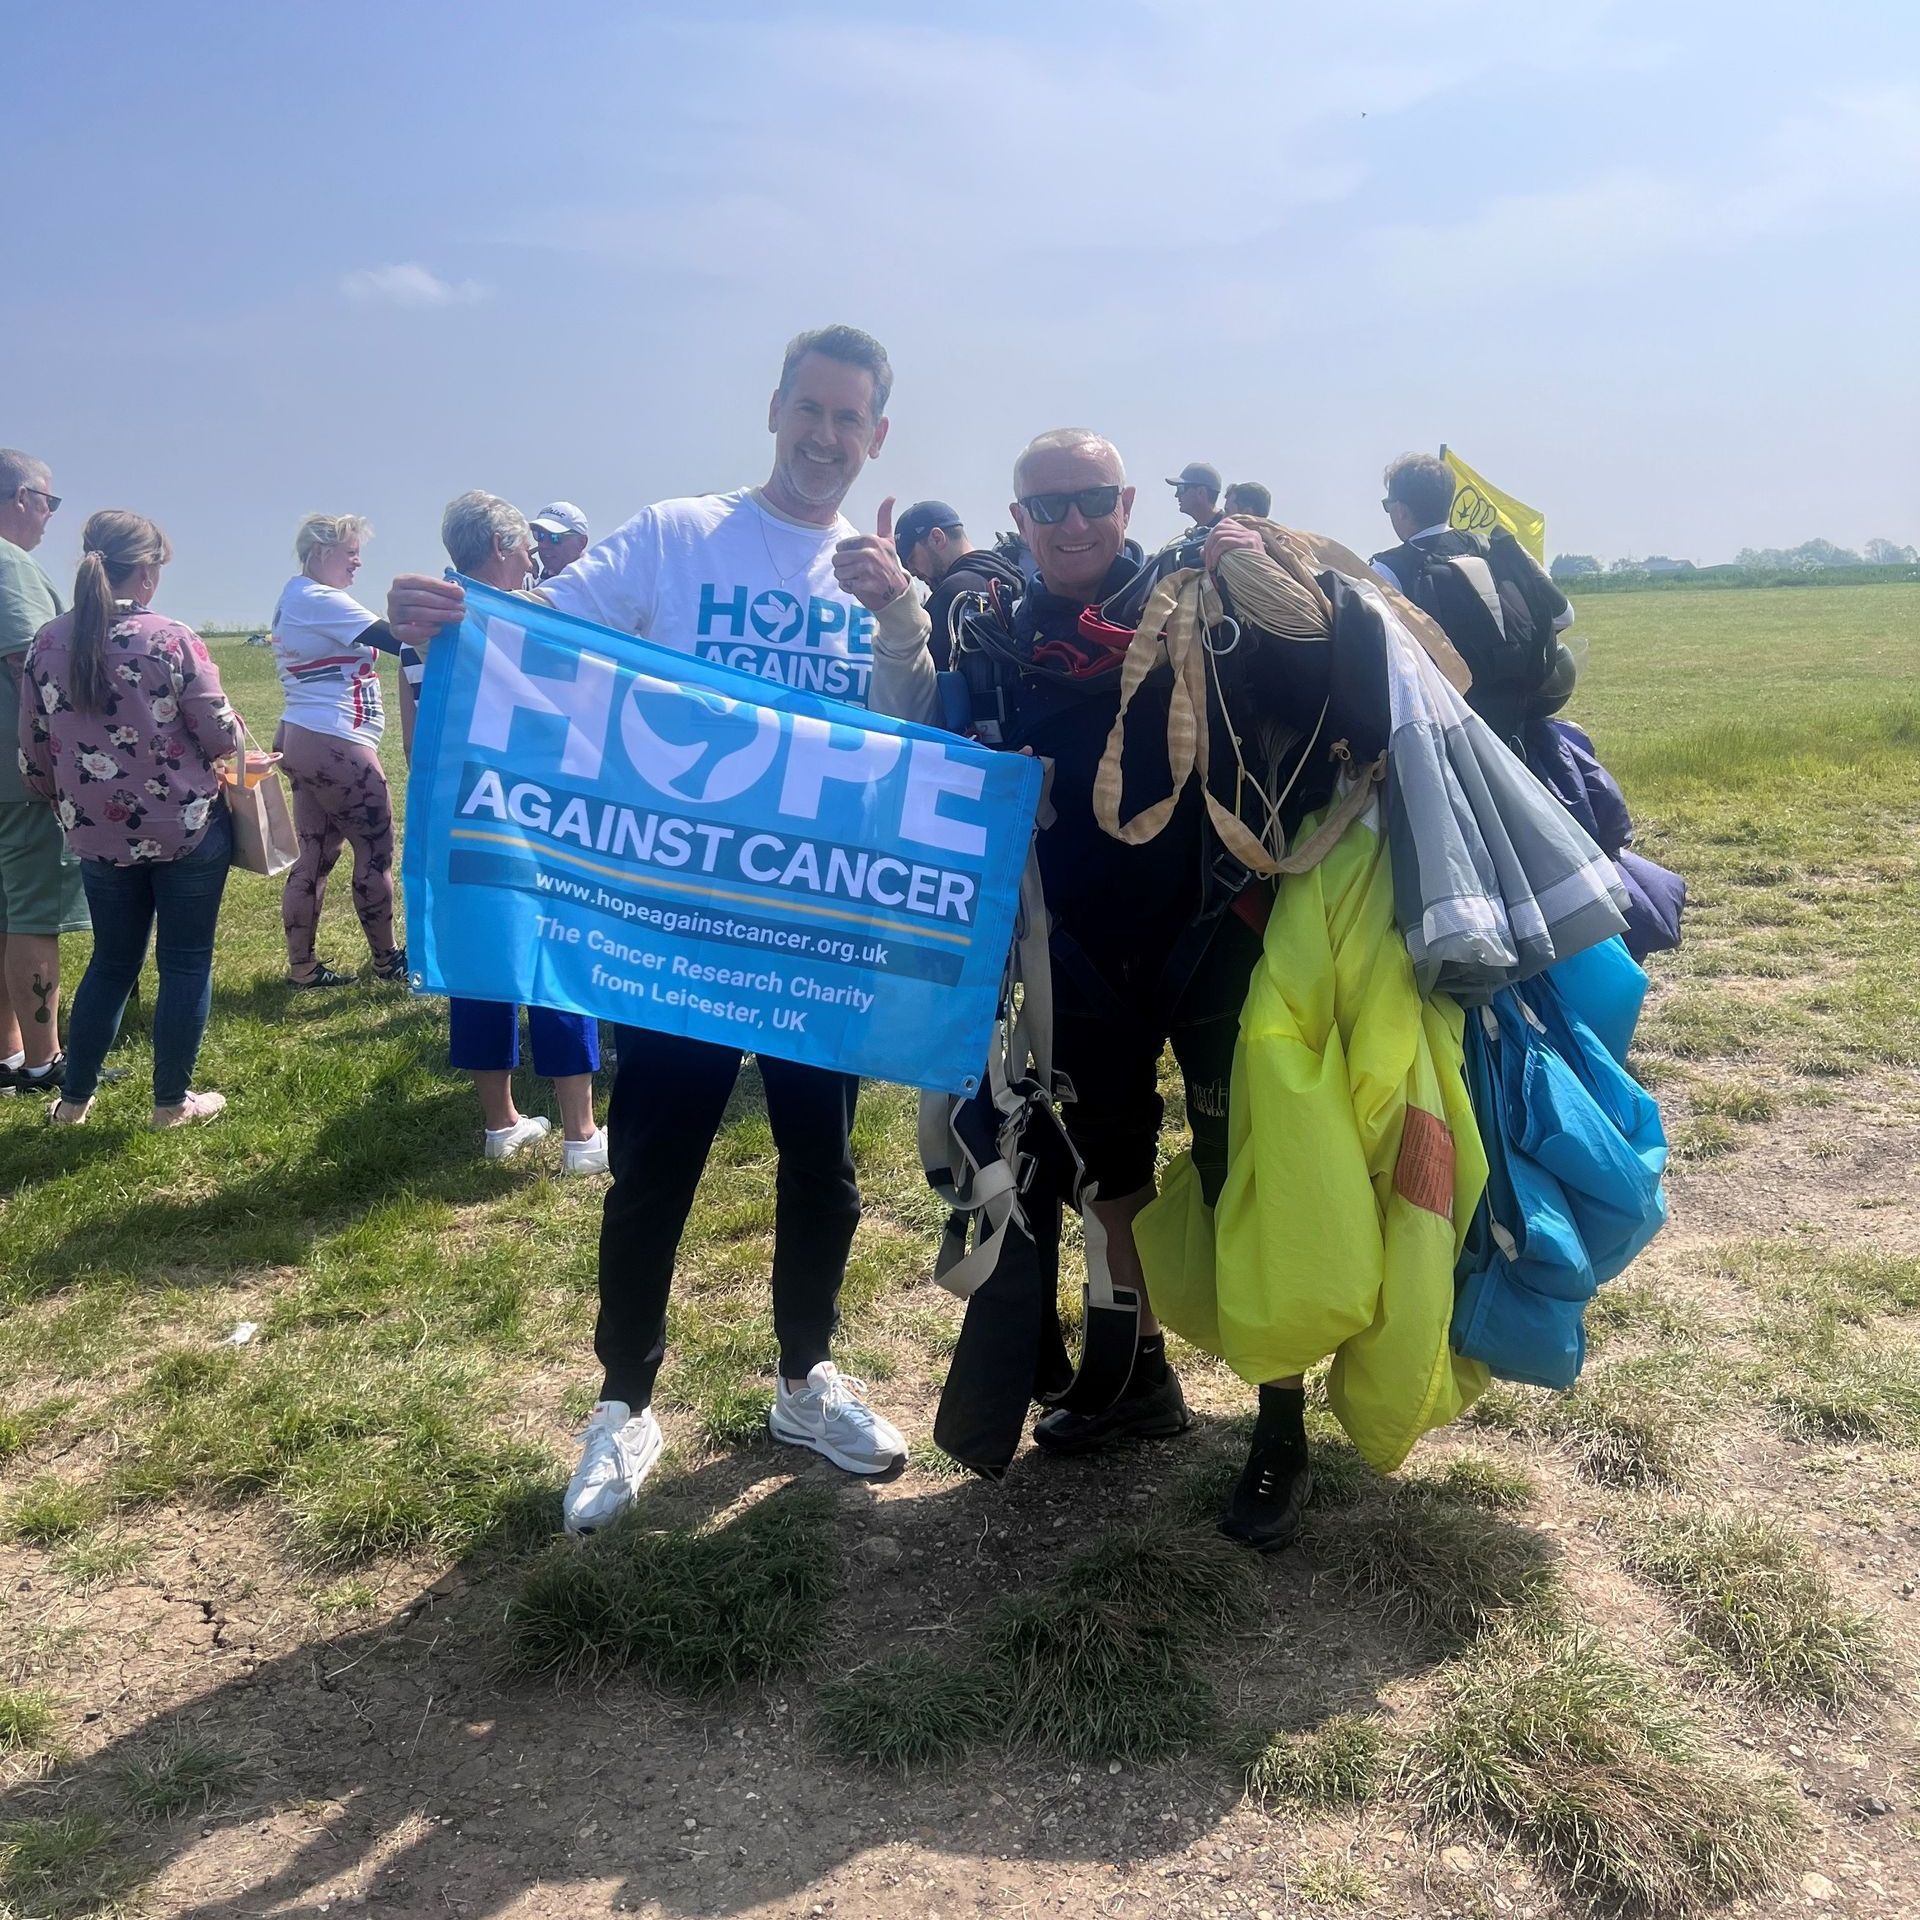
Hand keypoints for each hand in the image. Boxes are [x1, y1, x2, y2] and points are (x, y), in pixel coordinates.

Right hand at [388, 574, 465, 647]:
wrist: (411, 624)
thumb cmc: (424, 604)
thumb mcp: (432, 593)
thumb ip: (443, 590)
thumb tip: (458, 591)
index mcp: (402, 581)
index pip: (423, 581)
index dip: (443, 587)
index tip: (461, 593)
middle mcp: (394, 595)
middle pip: (420, 597)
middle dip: (444, 602)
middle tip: (461, 607)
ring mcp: (393, 613)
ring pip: (417, 613)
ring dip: (440, 615)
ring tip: (457, 617)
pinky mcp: (395, 630)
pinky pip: (411, 630)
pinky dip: (427, 629)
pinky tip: (439, 629)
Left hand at [832, 496, 911, 613]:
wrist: (898, 591)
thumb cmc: (889, 563)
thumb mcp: (887, 539)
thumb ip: (885, 518)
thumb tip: (891, 496)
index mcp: (871, 540)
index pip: (840, 547)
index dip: (847, 555)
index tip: (860, 559)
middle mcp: (869, 553)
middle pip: (836, 560)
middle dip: (843, 568)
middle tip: (857, 571)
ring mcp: (868, 569)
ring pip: (838, 573)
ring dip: (845, 578)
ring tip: (858, 578)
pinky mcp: (866, 585)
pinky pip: (845, 585)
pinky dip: (849, 588)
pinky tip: (860, 586)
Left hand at [1203, 519, 1264, 579]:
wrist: (1263, 585)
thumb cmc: (1248, 576)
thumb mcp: (1230, 562)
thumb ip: (1217, 554)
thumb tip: (1201, 551)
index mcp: (1246, 534)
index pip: (1224, 525)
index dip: (1211, 538)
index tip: (1207, 555)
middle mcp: (1249, 532)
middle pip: (1219, 528)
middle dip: (1208, 545)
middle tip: (1206, 562)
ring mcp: (1250, 536)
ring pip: (1219, 534)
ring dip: (1210, 551)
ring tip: (1210, 565)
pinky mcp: (1249, 542)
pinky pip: (1224, 542)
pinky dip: (1214, 553)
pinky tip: (1214, 564)